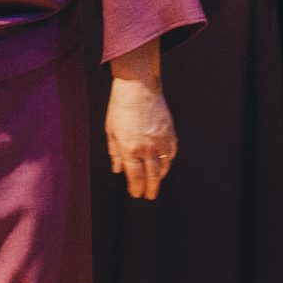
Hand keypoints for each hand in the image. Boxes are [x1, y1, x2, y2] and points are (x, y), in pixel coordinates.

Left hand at [104, 44, 176, 199]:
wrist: (138, 86)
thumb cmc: (120, 107)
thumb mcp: (111, 130)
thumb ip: (114, 152)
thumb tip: (117, 170)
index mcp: (129, 148)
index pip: (134, 176)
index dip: (135, 187)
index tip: (136, 194)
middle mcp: (146, 147)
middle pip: (151, 176)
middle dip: (150, 188)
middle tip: (149, 196)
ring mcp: (160, 140)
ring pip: (163, 166)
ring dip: (159, 177)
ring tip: (156, 183)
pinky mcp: (170, 132)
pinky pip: (171, 152)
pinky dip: (168, 161)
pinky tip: (164, 165)